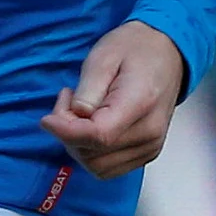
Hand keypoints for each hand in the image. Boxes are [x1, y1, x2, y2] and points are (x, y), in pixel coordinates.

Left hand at [40, 21, 186, 178]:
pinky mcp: (147, 153)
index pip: (98, 136)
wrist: (168, 52)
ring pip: (98, 167)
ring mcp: (150, 146)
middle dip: (69, 135)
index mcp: (141, 104)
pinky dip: (91, 152)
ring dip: (78, 145)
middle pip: (94, 156)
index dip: (66, 132)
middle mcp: (150, 133)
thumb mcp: (104, 57)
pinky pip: (108, 167)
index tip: (47, 119)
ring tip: (78, 112)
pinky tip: (90, 126)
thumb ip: (88, 90)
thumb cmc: (135, 48)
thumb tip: (74, 117)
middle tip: (66, 103)